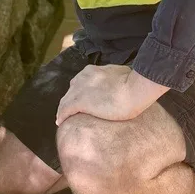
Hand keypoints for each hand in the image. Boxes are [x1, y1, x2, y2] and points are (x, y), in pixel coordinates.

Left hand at [55, 65, 169, 125]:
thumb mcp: (121, 74)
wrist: (134, 89)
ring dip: (63, 108)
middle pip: (71, 90)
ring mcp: (80, 89)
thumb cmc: (133, 82)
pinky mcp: (80, 102)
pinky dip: (62, 115)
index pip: (80, 82)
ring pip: (66, 100)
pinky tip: (60, 122)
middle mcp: (83, 77)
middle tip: (70, 110)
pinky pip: (66, 110)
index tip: (80, 99)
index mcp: (93, 70)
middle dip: (70, 100)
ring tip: (62, 118)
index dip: (78, 91)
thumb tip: (119, 82)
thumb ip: (114, 78)